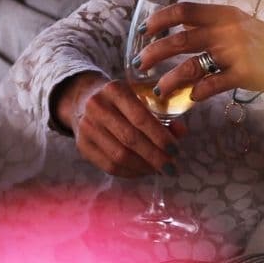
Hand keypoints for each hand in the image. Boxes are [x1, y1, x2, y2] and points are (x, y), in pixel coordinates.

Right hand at [59, 72, 178, 177]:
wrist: (84, 99)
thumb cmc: (121, 100)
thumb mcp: (139, 97)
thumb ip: (161, 114)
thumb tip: (181, 132)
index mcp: (114, 90)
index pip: (140, 118)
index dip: (160, 137)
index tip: (176, 150)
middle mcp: (97, 107)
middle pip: (130, 139)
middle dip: (155, 157)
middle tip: (172, 167)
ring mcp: (86, 127)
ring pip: (119, 156)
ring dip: (144, 167)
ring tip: (159, 170)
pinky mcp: (82, 145)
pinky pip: (109, 166)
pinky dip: (130, 172)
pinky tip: (143, 171)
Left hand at [137, 3, 263, 102]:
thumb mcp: (243, 26)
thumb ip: (216, 27)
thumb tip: (182, 33)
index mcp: (226, 14)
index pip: (185, 10)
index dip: (160, 19)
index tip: (144, 30)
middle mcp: (228, 29)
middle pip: (180, 38)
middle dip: (154, 51)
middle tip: (140, 63)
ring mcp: (237, 51)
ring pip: (191, 64)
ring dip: (170, 78)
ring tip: (159, 89)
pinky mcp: (246, 74)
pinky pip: (212, 85)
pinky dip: (196, 93)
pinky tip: (190, 99)